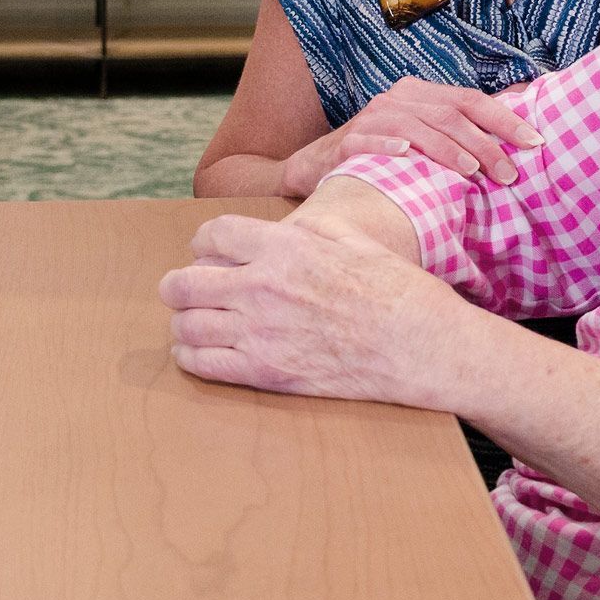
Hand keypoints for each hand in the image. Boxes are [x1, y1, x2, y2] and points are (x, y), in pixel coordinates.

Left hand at [160, 210, 457, 404]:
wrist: (420, 346)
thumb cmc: (398, 291)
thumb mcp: (357, 241)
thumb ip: (313, 230)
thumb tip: (292, 226)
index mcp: (286, 247)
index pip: (213, 235)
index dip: (204, 242)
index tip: (207, 252)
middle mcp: (264, 286)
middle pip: (184, 282)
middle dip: (179, 285)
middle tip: (185, 290)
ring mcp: (261, 333)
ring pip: (186, 326)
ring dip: (184, 322)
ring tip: (195, 323)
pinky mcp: (266, 373)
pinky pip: (202, 365)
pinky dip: (192, 358)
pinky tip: (200, 353)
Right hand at [280, 79, 541, 198]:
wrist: (318, 166)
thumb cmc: (385, 156)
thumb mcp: (425, 138)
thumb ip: (463, 130)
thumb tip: (519, 116)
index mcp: (421, 95)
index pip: (470, 100)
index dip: (504, 119)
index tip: (534, 142)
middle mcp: (397, 100)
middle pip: (449, 115)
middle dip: (484, 143)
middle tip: (509, 173)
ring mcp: (370, 118)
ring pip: (415, 126)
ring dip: (447, 149)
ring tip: (472, 171)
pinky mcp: (345, 142)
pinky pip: (369, 140)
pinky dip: (388, 146)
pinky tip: (407, 156)